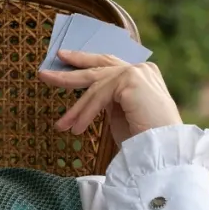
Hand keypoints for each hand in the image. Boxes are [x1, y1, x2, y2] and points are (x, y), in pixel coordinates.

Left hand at [37, 50, 181, 144]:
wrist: (164, 151)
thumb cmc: (144, 139)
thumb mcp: (121, 114)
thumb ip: (109, 99)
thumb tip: (87, 97)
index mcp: (142, 74)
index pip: (108, 63)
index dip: (85, 60)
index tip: (64, 59)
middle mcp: (142, 68)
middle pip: (98, 67)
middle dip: (69, 71)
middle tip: (44, 74)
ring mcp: (137, 71)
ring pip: (95, 86)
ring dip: (76, 109)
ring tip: (61, 126)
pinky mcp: (132, 80)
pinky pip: (99, 96)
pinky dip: (85, 113)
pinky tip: (76, 129)